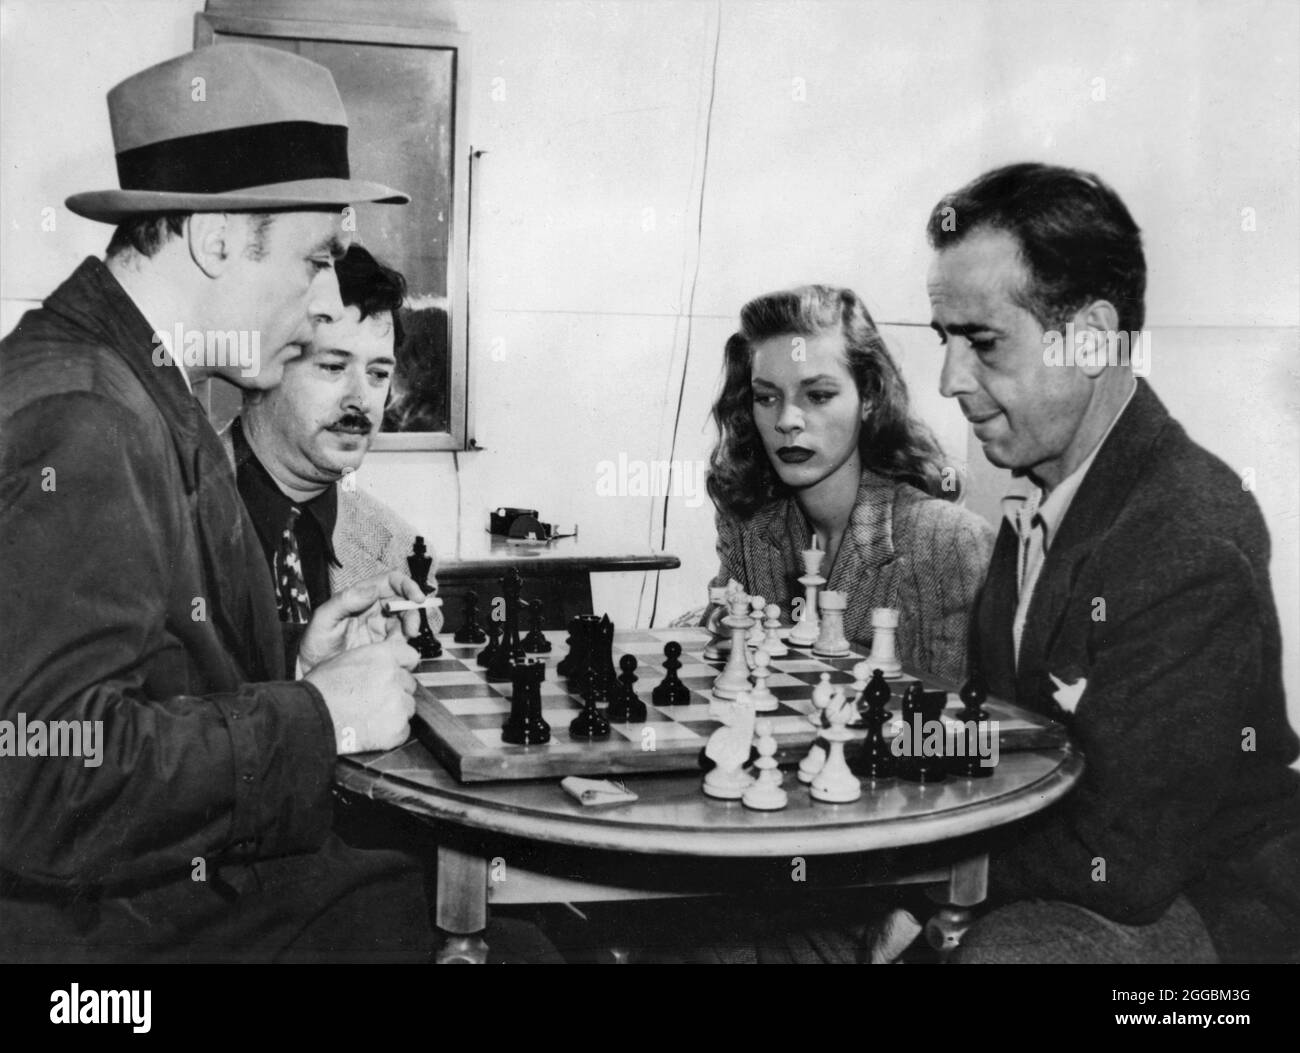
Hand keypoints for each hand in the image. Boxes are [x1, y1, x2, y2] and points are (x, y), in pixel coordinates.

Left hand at [298, 571, 425, 672]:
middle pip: (404, 602)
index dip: (407, 585)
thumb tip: (371, 589)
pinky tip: (393, 652)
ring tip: (401, 643)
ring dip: (409, 631)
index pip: (390, 581)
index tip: (417, 597)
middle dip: (412, 613)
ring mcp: (380, 627)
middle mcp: (373, 608)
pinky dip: (402, 646)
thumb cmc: (313, 645)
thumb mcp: (324, 619)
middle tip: (412, 629)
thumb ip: (344, 601)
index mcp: (360, 596)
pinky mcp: (383, 645)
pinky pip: (400, 642)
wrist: (312, 673)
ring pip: (405, 622)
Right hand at [304, 626, 420, 753]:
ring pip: (408, 707)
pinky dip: (392, 732)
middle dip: (396, 691)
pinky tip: (372, 730)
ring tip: (370, 716)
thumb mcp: (342, 660)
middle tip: (374, 699)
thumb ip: (369, 659)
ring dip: (395, 711)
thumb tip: (378, 663)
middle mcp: (395, 677)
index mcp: (383, 657)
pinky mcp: (397, 729)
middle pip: (408, 684)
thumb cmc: (319, 690)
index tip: (397, 673)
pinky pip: (403, 730)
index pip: (410, 656)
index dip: (403, 666)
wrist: (311, 719)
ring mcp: (398, 704)